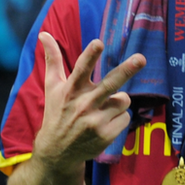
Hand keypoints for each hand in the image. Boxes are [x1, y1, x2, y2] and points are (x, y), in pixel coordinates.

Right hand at [33, 32, 145, 174]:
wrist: (57, 152)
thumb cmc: (57, 112)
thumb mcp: (52, 86)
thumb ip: (52, 59)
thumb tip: (44, 33)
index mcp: (71, 90)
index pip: (81, 69)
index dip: (90, 55)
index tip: (98, 43)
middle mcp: (83, 104)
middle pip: (110, 83)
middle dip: (127, 70)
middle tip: (141, 59)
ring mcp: (95, 121)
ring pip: (123, 100)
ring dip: (117, 102)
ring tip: (103, 109)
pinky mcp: (106, 135)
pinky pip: (125, 117)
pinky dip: (119, 118)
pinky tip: (105, 123)